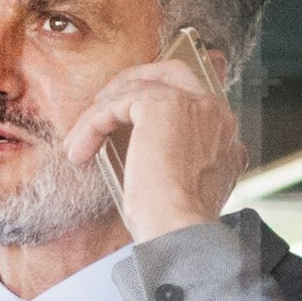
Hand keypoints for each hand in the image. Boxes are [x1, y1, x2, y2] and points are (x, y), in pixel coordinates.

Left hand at [68, 57, 248, 243]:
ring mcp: (190, 103)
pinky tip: (78, 151)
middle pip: (170, 72)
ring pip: (135, 90)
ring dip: (99, 116)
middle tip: (101, 104)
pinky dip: (91, 126)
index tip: (126, 117)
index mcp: (224, 129)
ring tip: (77, 144)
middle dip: (133, 82)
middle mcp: (213, 109)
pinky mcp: (161, 105)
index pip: (191, 95)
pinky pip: (115, 104)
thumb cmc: (177, 221)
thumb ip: (187, 162)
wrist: (179, 228)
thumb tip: (164, 160)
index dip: (157, 98)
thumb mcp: (189, 187)